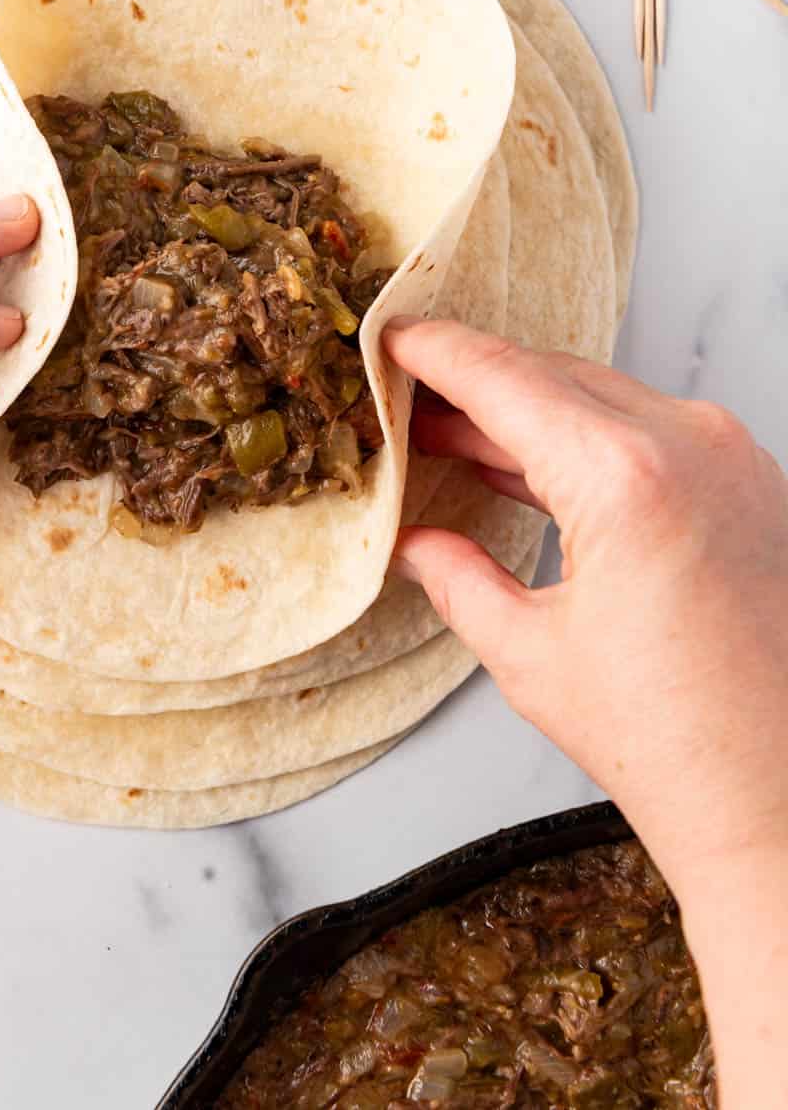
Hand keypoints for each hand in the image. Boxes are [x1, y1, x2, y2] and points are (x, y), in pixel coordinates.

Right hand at [384, 318, 787, 1106]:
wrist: (781, 802)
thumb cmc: (674, 745)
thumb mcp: (532, 655)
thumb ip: (458, 578)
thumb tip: (416, 542)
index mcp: (623, 477)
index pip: (504, 378)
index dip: (434, 351)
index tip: (388, 334)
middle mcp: (688, 444)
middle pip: (552, 375)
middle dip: (473, 380)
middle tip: (404, 395)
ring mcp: (732, 457)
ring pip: (602, 396)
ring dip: (527, 408)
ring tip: (454, 432)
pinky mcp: (753, 482)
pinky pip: (651, 428)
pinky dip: (585, 435)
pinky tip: (534, 461)